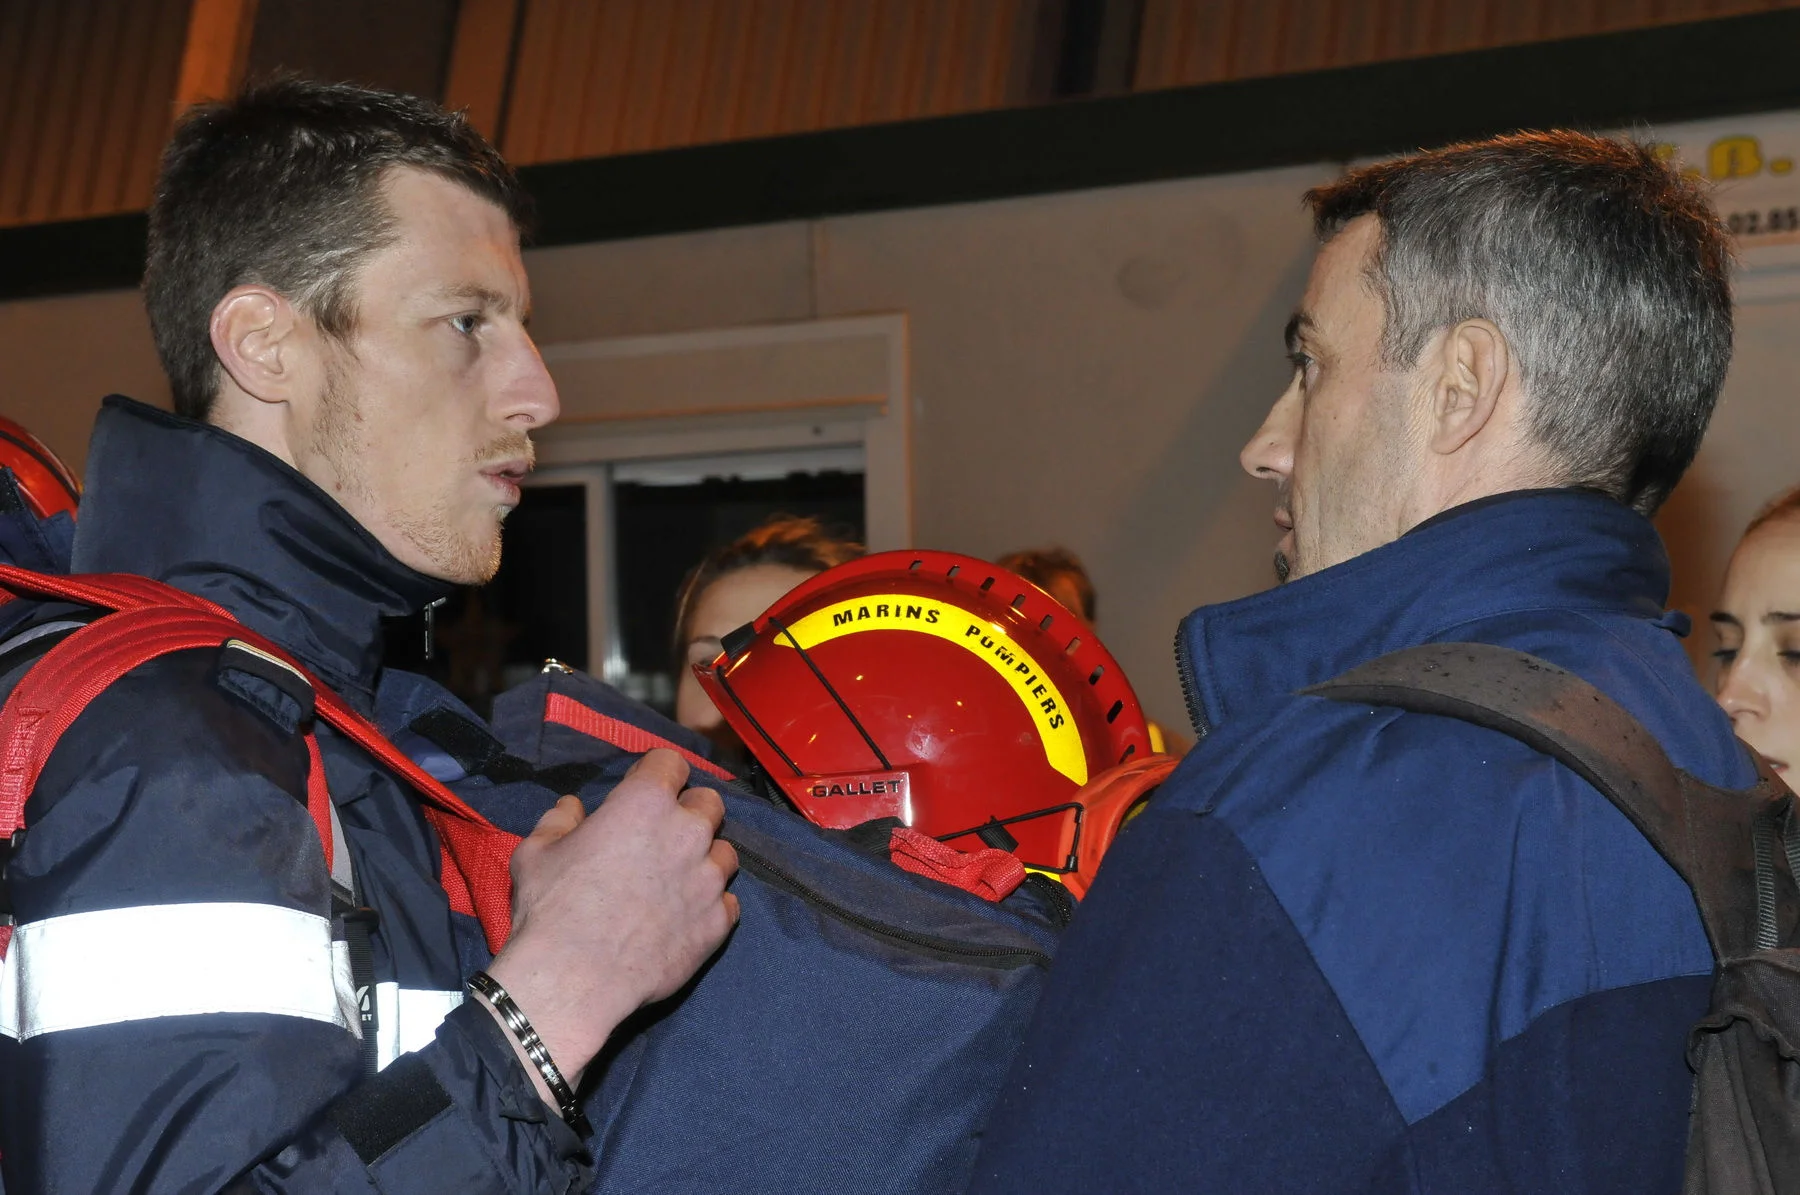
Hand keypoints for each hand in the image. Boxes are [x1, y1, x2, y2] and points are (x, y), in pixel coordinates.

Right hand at [480, 750, 738, 1103]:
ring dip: (705, 859)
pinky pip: (729, 901)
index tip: (645, 791)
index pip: (671, 762)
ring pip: (726, 852)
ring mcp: (708, 878)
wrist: (572, 978)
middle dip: (690, 813)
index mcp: (645, 801)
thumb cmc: (550, 907)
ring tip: (678, 880)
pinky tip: (685, 916)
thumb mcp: (536, 852)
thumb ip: (560, 820)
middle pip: (710, 803)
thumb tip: (572, 807)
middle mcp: (687, 832)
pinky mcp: (717, 922)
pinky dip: (711, 905)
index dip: (657, 774)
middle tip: (664, 836)